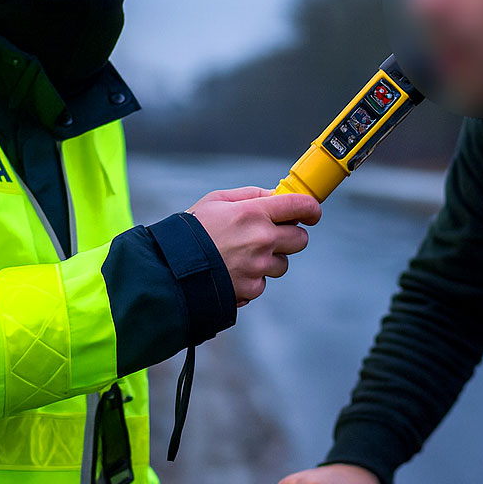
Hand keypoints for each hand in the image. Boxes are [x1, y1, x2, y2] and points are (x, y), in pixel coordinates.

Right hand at [187, 187, 320, 305]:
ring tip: (242, 255)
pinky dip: (253, 277)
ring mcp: (258, 266)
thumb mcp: (216, 201)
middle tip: (273, 234)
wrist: (171, 268)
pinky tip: (232, 270)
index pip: (299, 206)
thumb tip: (275, 196)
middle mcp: (261, 239)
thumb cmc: (192, 230)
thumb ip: (250, 196)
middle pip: (300, 238)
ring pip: (283, 263)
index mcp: (253, 213)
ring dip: (270, 259)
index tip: (311, 213)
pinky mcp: (252, 288)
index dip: (311, 208)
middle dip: (291, 236)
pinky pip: (264, 281)